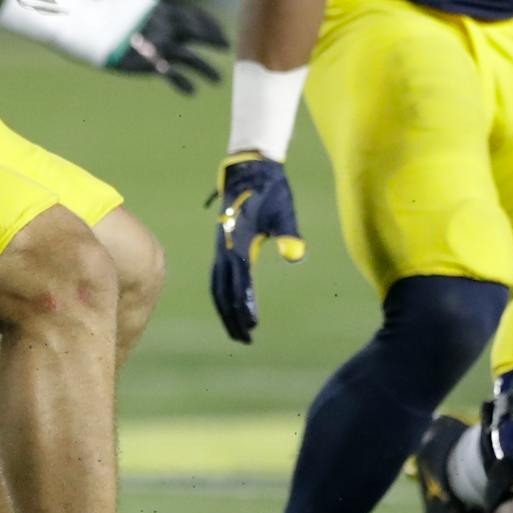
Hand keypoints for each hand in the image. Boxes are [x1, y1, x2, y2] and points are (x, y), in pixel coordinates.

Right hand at [109, 0, 226, 93]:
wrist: (85, 23)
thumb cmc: (100, 13)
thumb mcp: (130, 3)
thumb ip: (147, 10)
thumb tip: (155, 13)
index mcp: (160, 7)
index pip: (193, 14)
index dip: (209, 23)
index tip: (218, 30)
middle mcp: (164, 24)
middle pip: (198, 34)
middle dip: (215, 40)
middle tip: (226, 48)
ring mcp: (158, 43)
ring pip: (191, 58)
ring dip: (207, 69)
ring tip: (217, 80)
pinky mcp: (148, 61)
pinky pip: (173, 75)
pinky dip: (184, 83)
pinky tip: (192, 91)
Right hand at [210, 153, 304, 343]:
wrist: (249, 171)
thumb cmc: (271, 191)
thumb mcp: (283, 210)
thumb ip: (289, 233)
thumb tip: (295, 256)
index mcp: (239, 243)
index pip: (240, 283)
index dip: (245, 306)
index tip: (254, 327)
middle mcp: (225, 249)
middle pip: (223, 292)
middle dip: (232, 318)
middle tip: (246, 340)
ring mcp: (220, 249)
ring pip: (217, 288)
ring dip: (225, 311)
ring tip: (238, 331)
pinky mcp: (222, 248)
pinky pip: (217, 279)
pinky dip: (222, 297)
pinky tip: (232, 307)